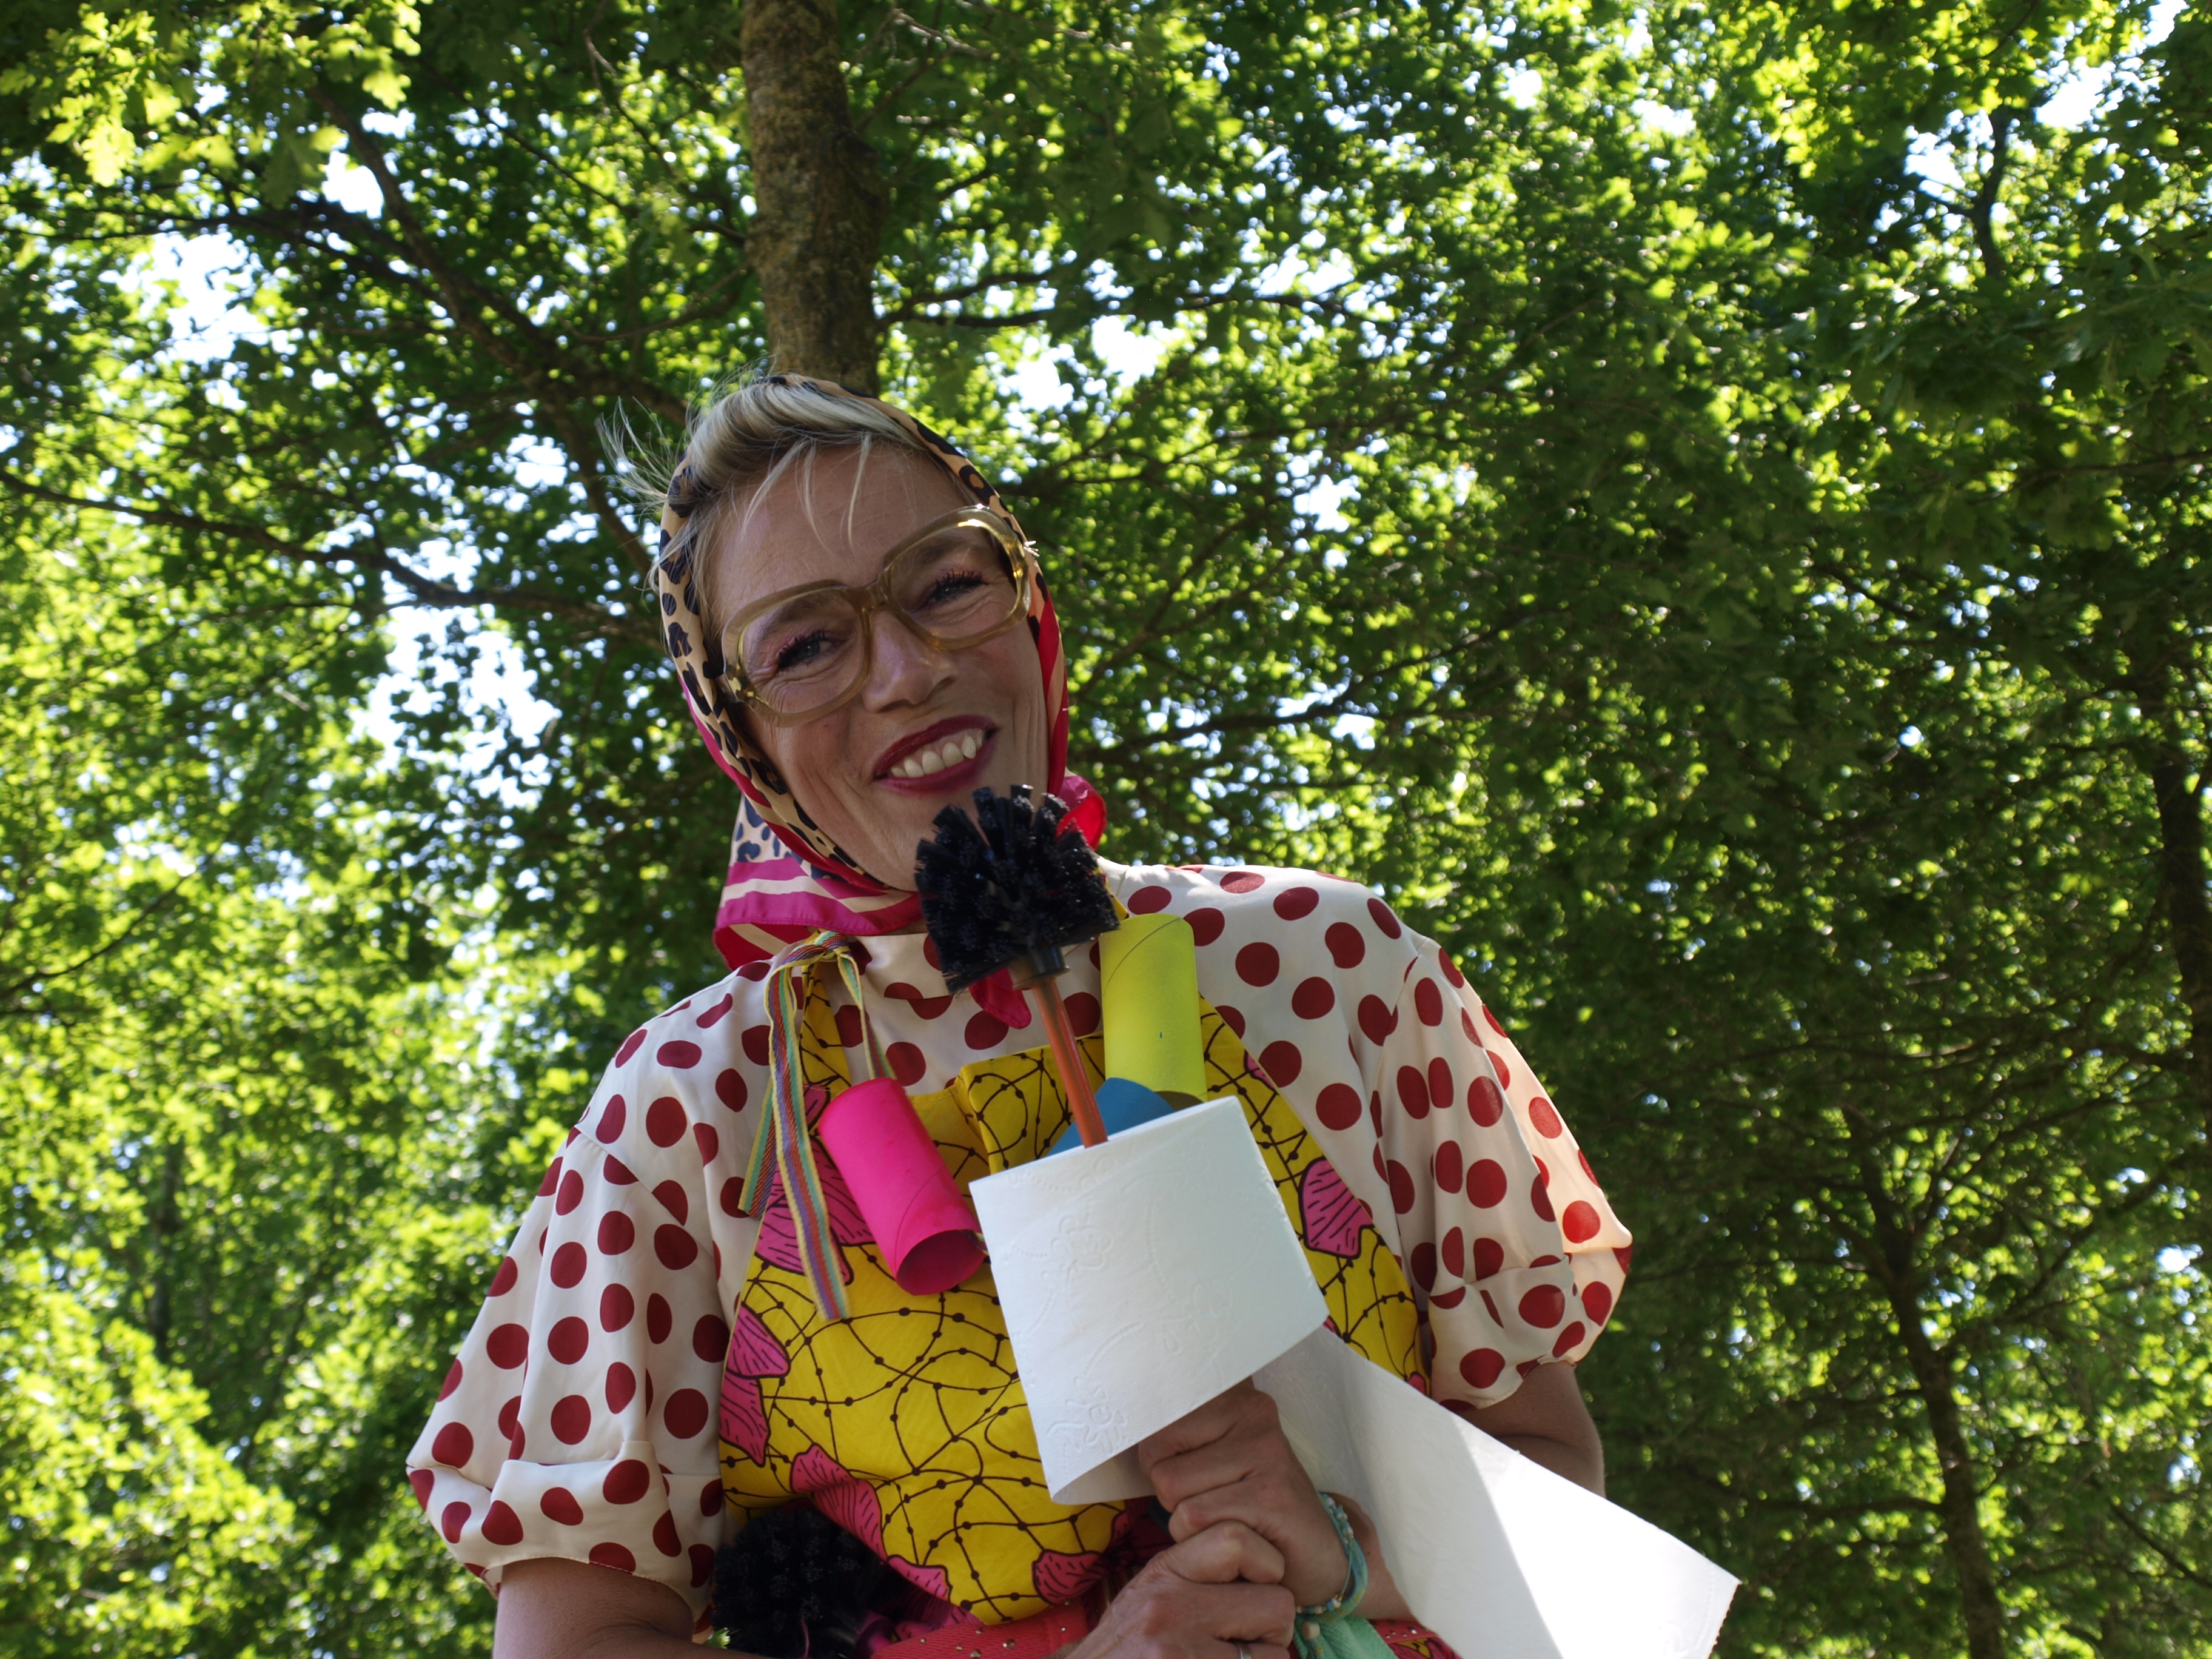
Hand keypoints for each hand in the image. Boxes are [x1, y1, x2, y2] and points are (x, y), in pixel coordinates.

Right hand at [1066, 1521, 1295, 1658]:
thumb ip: (1198, 1577)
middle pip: (1276, 1601)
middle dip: (1271, 1628)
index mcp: (1164, 1572)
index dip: (1264, 1566)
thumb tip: (1265, 1567)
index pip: (1238, 1539)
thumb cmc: (1127, 1650)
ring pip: (1276, 1651)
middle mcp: (1169, 1606)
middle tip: (1245, 1643)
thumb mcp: (1151, 1599)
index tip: (1250, 1590)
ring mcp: (1178, 1649)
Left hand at [1136, 1382, 1349, 1608]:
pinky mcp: (1271, 1494)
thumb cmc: (1251, 1509)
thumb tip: (1122, 1428)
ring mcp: (1266, 1452)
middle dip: (1174, 1498)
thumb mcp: (1213, 1461)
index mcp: (1236, 1399)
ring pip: (1172, 1492)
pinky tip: (1240, 1537)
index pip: (1154, 1428)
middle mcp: (1253, 1414)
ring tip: (1228, 1520)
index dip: (1161, 1466)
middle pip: (1158, 1461)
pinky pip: (1195, 1518)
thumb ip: (1176, 1440)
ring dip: (1188, 1523)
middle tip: (1218, 1505)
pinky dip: (1205, 1541)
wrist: (1317, 1555)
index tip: (1198, 1479)